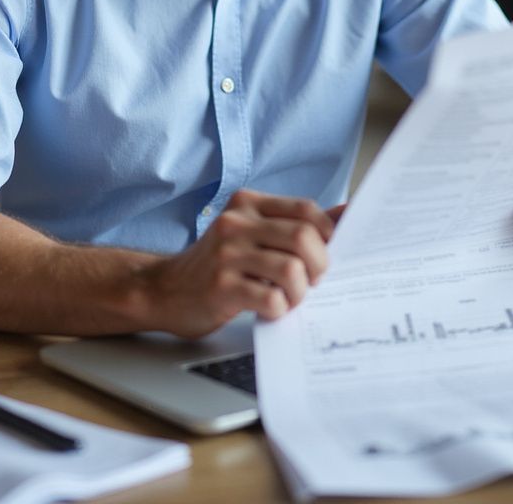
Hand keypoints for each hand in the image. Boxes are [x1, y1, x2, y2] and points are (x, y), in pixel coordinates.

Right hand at [140, 189, 335, 337]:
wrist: (164, 289)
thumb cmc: (218, 264)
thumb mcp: (252, 233)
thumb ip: (294, 223)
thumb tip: (348, 214)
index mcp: (248, 204)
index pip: (306, 210)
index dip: (327, 235)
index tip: (323, 255)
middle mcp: (236, 222)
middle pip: (304, 237)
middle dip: (320, 265)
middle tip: (311, 281)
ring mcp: (226, 254)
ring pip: (292, 269)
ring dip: (300, 292)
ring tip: (289, 298)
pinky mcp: (220, 287)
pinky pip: (270, 298)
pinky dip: (280, 309)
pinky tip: (269, 309)